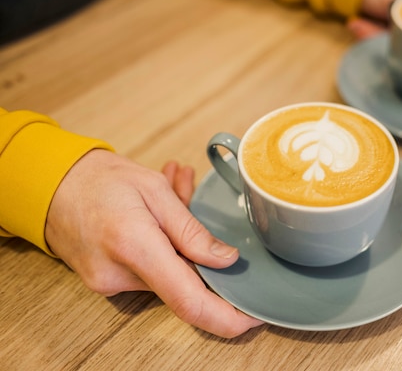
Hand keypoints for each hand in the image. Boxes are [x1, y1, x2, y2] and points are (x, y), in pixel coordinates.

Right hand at [45, 149, 263, 337]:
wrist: (51, 185)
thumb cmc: (101, 180)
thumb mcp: (155, 191)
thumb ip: (192, 231)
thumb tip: (227, 260)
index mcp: (135, 247)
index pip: (189, 301)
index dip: (225, 317)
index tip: (252, 319)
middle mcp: (120, 276)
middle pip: (183, 283)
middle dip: (202, 253)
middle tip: (195, 205)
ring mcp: (111, 284)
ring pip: (169, 273)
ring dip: (181, 243)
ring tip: (173, 196)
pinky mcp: (109, 283)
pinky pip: (151, 271)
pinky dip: (164, 247)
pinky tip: (161, 215)